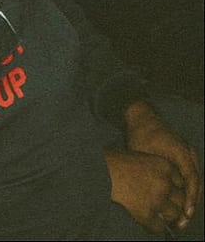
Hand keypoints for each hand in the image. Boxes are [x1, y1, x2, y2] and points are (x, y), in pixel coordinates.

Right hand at [105, 148, 191, 234]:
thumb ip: (153, 169)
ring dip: (166, 215)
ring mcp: (157, 199)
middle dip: (171, 203)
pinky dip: (154, 226)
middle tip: (161, 204)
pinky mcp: (147, 214)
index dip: (172, 188)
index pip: (180, 181)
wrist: (96, 169)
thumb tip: (161, 184)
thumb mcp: (138, 157)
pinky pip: (159, 227)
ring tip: (154, 213)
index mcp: (163, 165)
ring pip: (174, 214)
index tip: (166, 191)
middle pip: (180, 199)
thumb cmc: (112, 161)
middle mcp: (164, 182)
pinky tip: (145, 220)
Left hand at [116, 101, 201, 232]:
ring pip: (195, 181)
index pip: (192, 180)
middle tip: (182, 221)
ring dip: (190, 198)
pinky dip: (187, 190)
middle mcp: (189, 153)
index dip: (190, 200)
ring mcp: (188, 153)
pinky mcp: (185, 156)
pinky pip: (191, 176)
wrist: (141, 117)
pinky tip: (180, 203)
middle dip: (191, 204)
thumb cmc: (140, 135)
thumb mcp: (145, 155)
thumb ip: (154, 173)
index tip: (186, 214)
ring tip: (182, 216)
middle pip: (197, 183)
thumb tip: (157, 197)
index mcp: (181, 152)